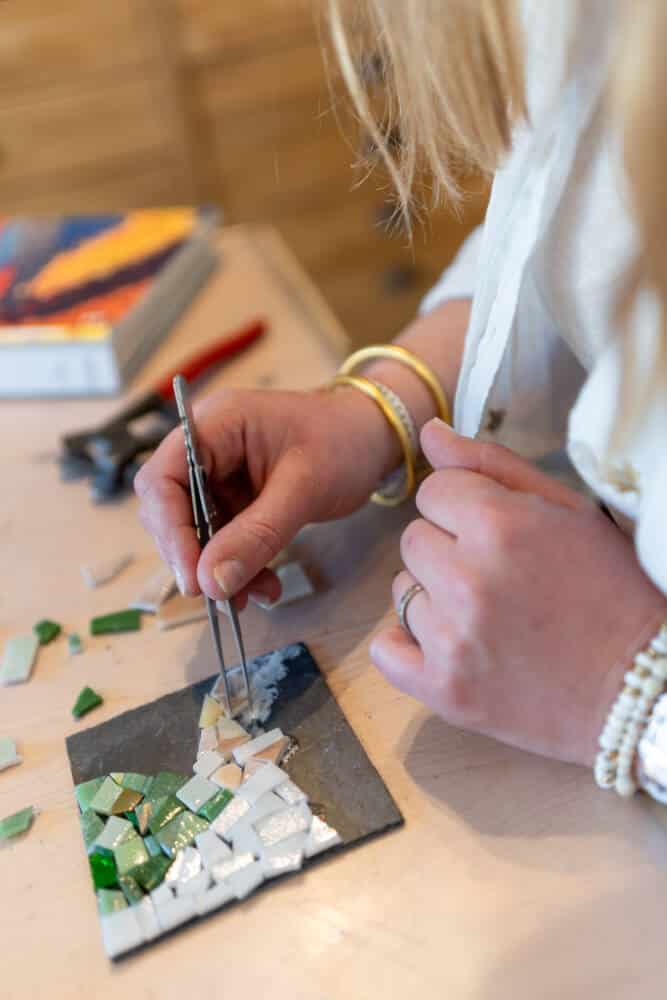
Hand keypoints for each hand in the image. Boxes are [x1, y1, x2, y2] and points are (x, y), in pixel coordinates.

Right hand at [135, 385, 397, 604]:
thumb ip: (256, 535)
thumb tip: (211, 583)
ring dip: (219, 570)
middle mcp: (208, 448)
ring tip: (253, 597)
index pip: (162, 478)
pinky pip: (222, 540)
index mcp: (216, 424)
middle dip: (194, 556)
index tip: (191, 577)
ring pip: (196, 532)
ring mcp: (220, 475)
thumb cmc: (344, 442)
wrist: (374, 438)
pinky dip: (239, 567)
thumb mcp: (304, 489)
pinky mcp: (235, 498)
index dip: (169, 530)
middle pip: (170, 509)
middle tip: (220, 596)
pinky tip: (264, 587)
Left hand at [371, 419, 666, 764]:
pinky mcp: (442, 689)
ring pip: (400, 590)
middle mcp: (467, 579)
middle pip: (412, 540)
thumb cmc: (611, 589)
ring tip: (488, 615)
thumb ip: (491, 465)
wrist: (639, 684)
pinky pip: (384, 651)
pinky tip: (451, 645)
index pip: (433, 490)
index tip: (498, 533)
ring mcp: (451, 639)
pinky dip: (408, 647)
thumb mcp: (567, 510)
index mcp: (499, 525)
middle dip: (448, 550)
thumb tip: (429, 433)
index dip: (465, 508)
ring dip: (434, 597)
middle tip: (498, 577)